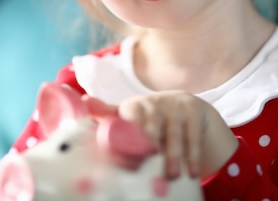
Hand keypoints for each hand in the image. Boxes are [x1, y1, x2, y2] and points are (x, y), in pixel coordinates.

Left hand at [83, 91, 238, 179]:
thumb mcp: (129, 113)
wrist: (184, 104)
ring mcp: (175, 107)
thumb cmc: (149, 116)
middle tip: (149, 161)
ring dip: (174, 155)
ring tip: (172, 175)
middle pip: (152, 125)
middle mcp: (155, 103)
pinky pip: (193, 135)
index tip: (129, 156)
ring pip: (174, 133)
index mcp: (135, 106)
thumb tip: (83, 102)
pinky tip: (193, 171)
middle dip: (150, 143)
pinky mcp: (193, 111)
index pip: (130, 119)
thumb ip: (106, 113)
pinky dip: (193, 154)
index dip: (129, 137)